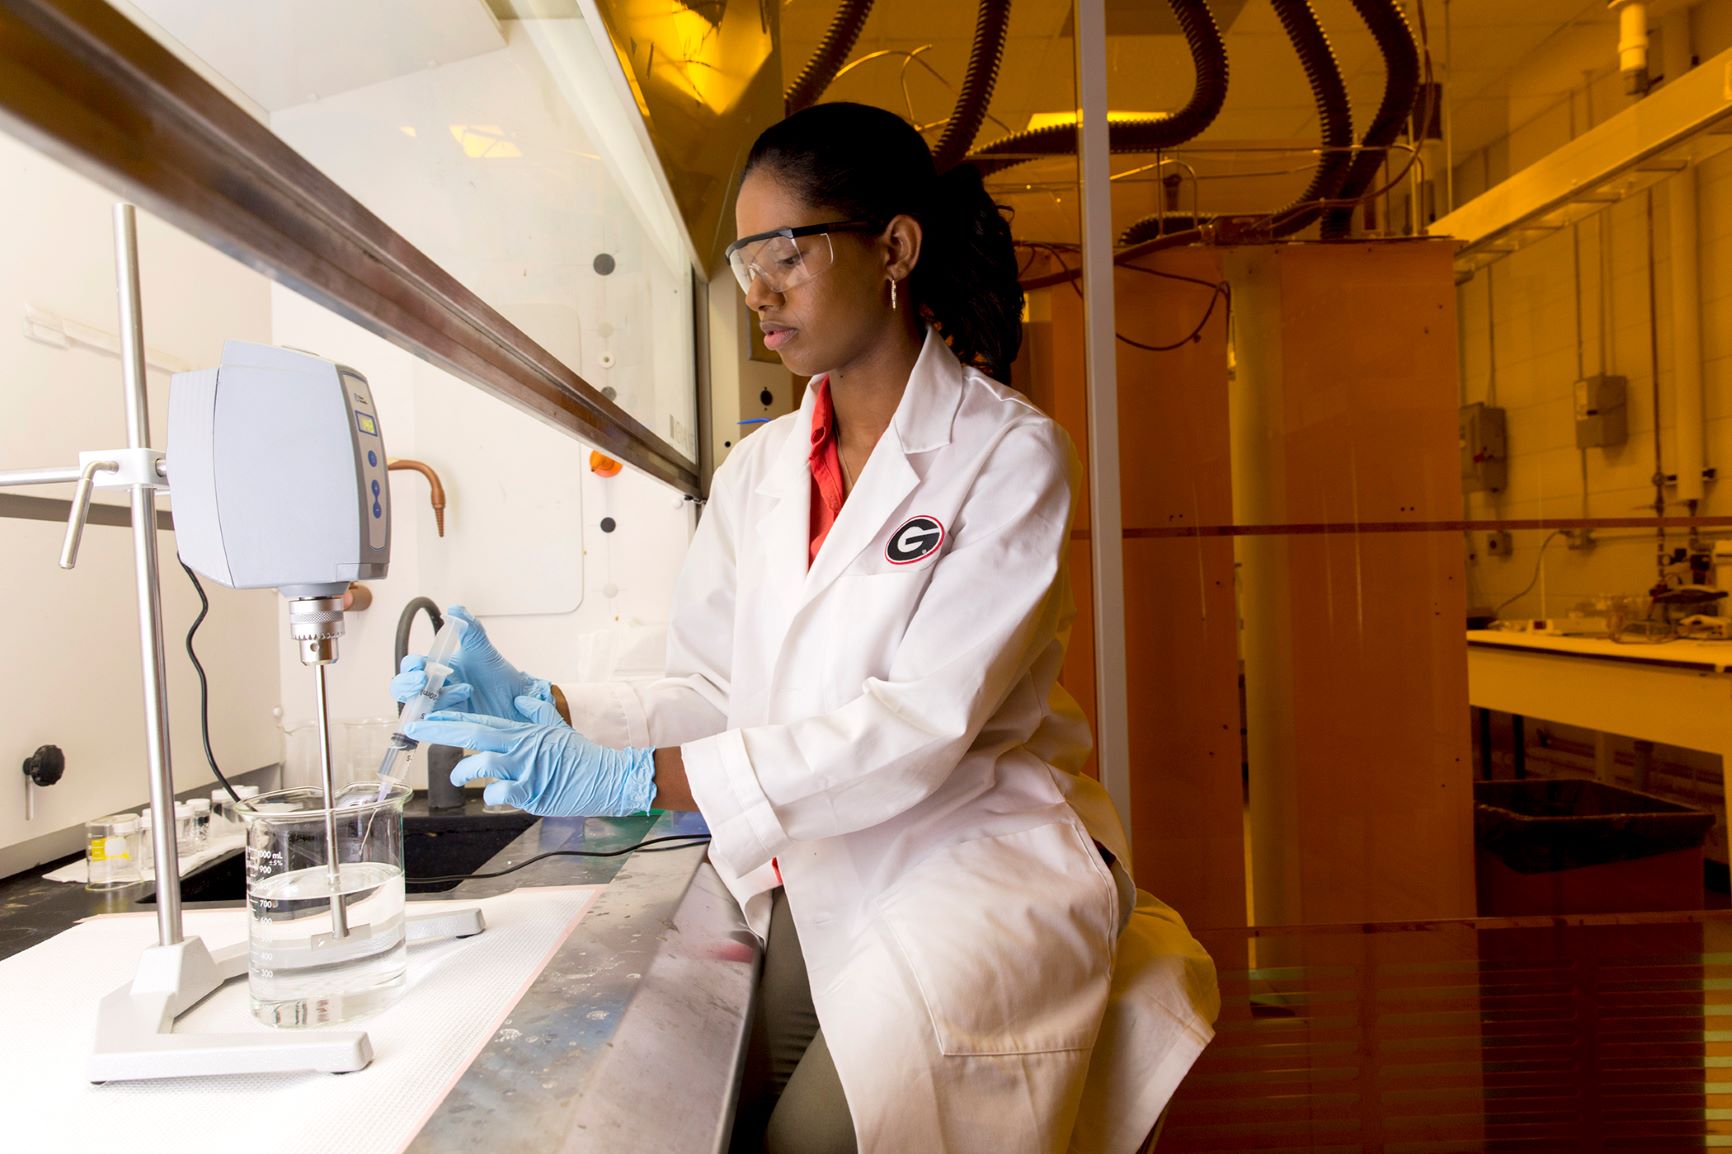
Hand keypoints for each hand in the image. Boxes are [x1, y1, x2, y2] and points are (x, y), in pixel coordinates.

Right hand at [390, 605, 552, 720]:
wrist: (519, 700)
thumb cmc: (499, 676)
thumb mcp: (483, 650)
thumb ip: (470, 629)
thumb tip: (455, 609)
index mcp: (438, 668)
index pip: (412, 666)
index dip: (410, 667)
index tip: (420, 666)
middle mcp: (435, 689)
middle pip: (404, 690)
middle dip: (406, 686)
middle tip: (422, 681)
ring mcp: (441, 708)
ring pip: (417, 708)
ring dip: (434, 700)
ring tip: (465, 691)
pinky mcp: (449, 725)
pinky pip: (433, 726)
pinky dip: (439, 719)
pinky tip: (462, 708)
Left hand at [402, 696, 656, 816]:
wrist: (605, 777)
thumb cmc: (580, 756)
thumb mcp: (558, 727)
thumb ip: (538, 711)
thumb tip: (522, 697)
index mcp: (521, 733)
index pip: (479, 722)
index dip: (449, 719)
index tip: (426, 717)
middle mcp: (519, 747)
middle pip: (473, 735)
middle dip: (441, 731)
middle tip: (417, 728)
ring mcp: (524, 768)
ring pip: (482, 764)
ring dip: (464, 771)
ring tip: (457, 776)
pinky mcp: (532, 791)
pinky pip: (501, 793)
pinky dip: (491, 796)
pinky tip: (491, 797)